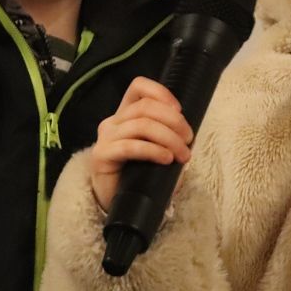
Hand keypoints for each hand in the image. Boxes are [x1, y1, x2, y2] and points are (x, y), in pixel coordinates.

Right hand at [91, 77, 192, 210]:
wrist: (117, 203)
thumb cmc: (139, 175)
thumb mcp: (157, 149)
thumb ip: (167, 135)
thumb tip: (187, 132)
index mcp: (125, 114)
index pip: (138, 87)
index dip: (161, 93)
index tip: (180, 111)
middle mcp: (113, 122)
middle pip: (145, 107)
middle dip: (173, 121)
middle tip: (188, 140)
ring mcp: (106, 138)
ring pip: (141, 125)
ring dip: (169, 139)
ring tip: (183, 155)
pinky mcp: (102, 156)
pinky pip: (131, 147)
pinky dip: (153, 151)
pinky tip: (166, 159)